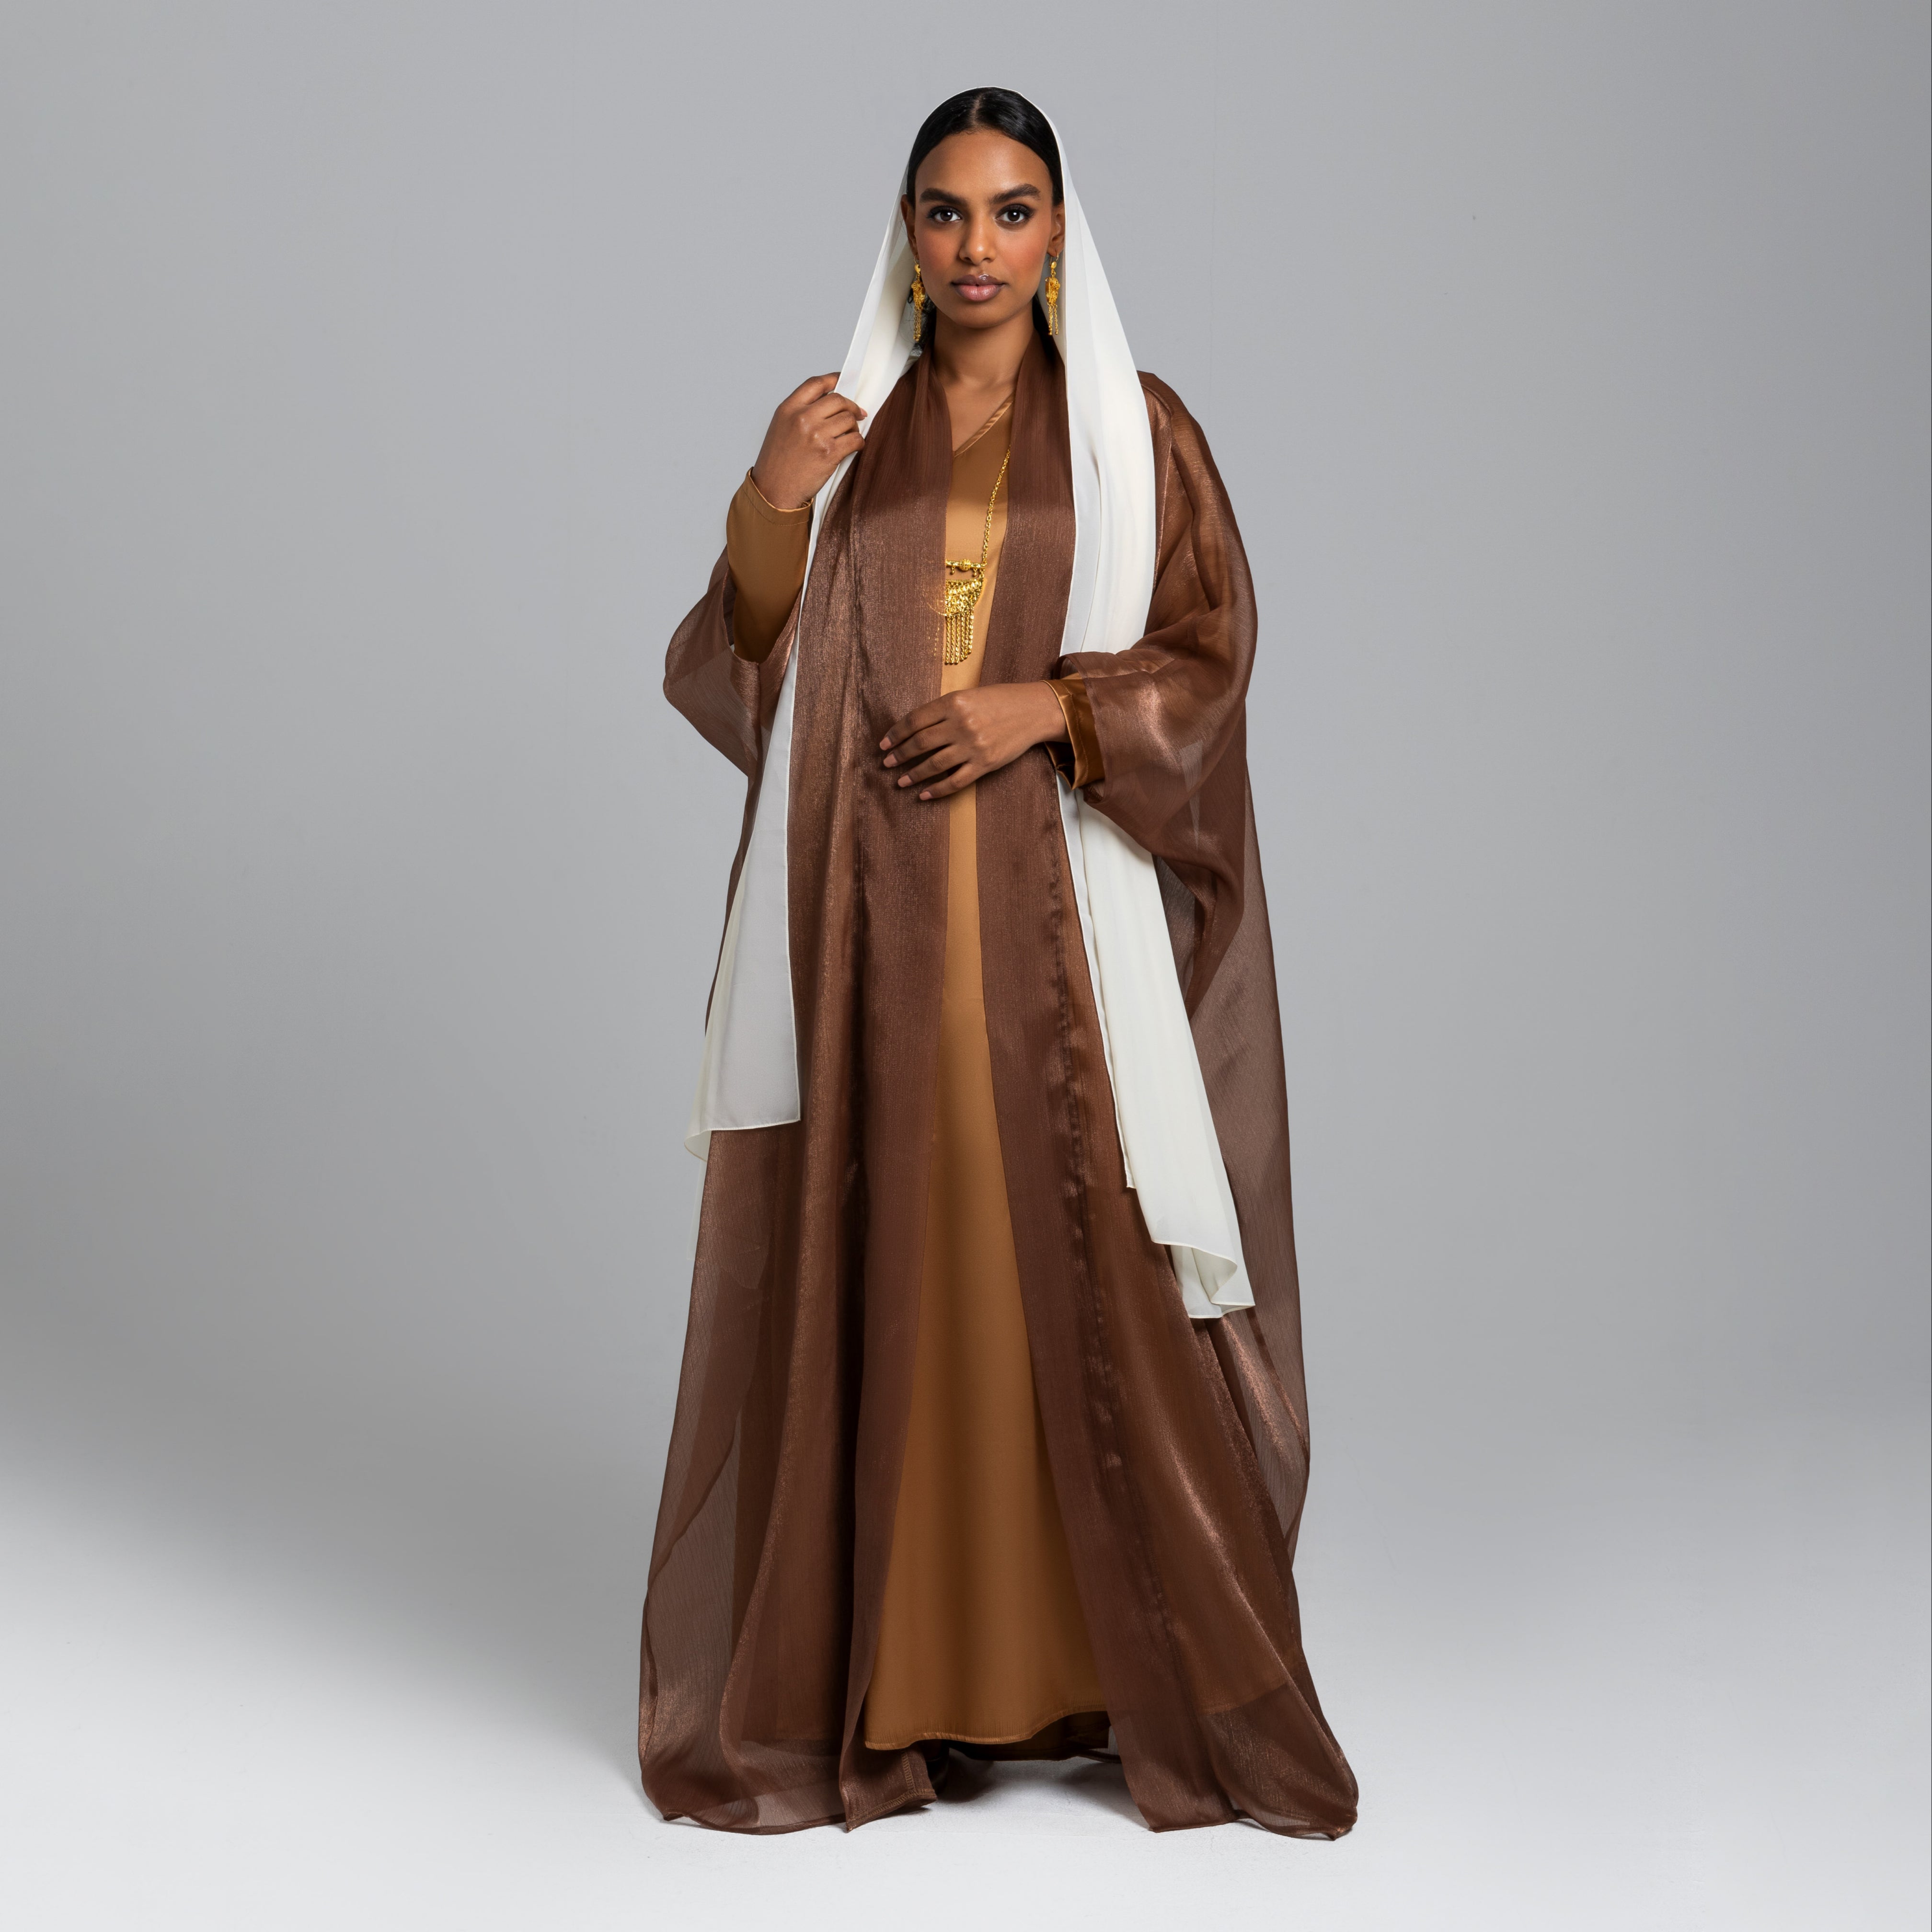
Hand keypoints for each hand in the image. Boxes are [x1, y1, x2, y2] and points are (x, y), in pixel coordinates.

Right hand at [751, 374, 867, 509]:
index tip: (844, 380)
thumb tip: (830, 402)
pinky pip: (855, 440)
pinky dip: (858, 442)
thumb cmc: (777, 462)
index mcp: (789, 409)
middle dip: (851, 406)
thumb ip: (801, 411)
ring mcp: (816, 435)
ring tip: (850, 435)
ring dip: (854, 427)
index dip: (834, 379)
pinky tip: (854, 446)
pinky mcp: (829, 453)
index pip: (816, 383)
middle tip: (857, 413)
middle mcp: (802, 418)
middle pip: (838, 399)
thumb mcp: (781, 427)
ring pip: (848, 419)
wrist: (773, 491)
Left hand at [880, 683, 1066, 798]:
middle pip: (920, 743)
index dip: (895, 734)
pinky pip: (955, 781)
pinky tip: (924, 794)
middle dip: (899, 755)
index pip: (915, 720)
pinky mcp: (985, 763)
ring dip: (913, 774)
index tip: (884, 744)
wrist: (1034, 711)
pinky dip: (937, 790)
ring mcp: (973, 746)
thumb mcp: (968, 695)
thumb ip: (943, 710)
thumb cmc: (1000, 700)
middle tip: (887, 763)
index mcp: (954, 702)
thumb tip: (914, 730)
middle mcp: (961, 723)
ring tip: (901, 781)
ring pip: (934, 765)